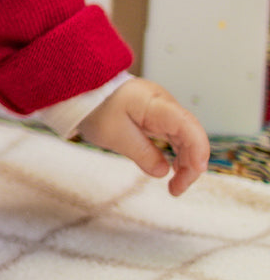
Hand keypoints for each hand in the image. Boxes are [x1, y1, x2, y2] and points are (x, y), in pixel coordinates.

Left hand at [77, 78, 209, 195]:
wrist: (81, 90)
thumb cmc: (95, 108)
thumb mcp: (115, 135)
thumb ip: (142, 154)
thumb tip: (163, 171)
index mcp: (155, 104)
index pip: (186, 125)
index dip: (198, 148)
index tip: (196, 170)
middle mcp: (163, 104)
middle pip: (189, 134)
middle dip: (190, 164)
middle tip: (176, 189)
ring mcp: (160, 108)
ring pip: (184, 137)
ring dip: (184, 161)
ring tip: (175, 186)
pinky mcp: (155, 114)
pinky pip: (173, 135)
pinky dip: (176, 152)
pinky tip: (173, 169)